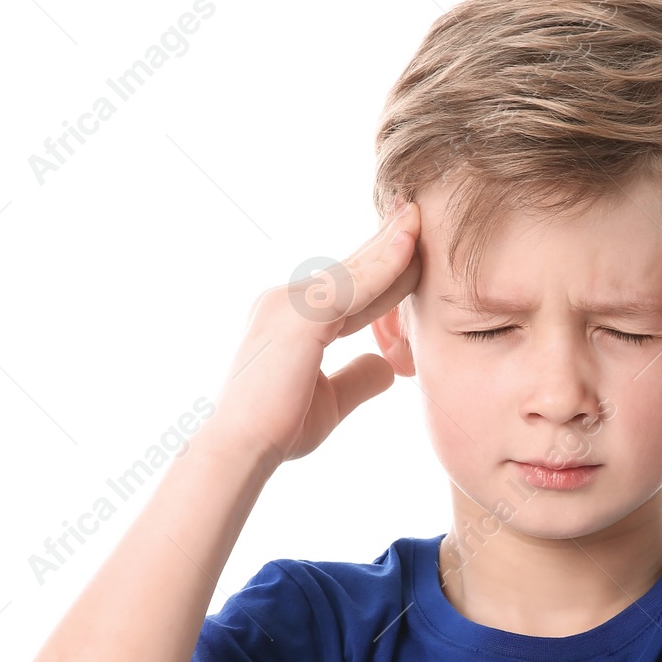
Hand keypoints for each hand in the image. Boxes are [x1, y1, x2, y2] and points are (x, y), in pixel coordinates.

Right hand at [209, 198, 423, 465]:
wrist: (242, 447)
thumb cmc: (277, 429)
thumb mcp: (329, 400)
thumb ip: (356, 378)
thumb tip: (387, 365)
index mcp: (289, 317)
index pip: (345, 287)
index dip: (378, 269)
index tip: (410, 248)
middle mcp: (285, 300)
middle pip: (349, 268)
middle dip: (385, 243)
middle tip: (417, 214)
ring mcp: (289, 302)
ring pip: (355, 271)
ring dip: (391, 244)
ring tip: (419, 218)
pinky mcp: (301, 313)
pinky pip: (354, 286)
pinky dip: (384, 266)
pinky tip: (410, 246)